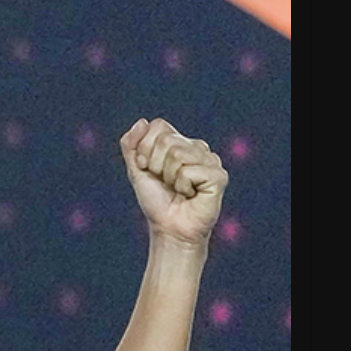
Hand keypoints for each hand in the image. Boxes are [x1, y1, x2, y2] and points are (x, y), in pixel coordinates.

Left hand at [119, 118, 226, 248]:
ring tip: (179, 189)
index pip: (159, 126)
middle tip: (166, 182)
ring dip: (169, 177)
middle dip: (156, 165)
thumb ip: (131, 145)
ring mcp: (211, 160)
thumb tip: (142, 121)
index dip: (146, 149)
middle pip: (166, 140)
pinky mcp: (219, 176)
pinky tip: (191, 195)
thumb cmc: (157, 200)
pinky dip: (183, 186)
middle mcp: (198, 147)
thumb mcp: (137, 170)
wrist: (169, 228)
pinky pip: (188, 171)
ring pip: (178, 154)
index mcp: (181, 142)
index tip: (149, 169)